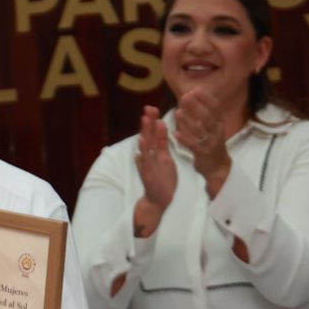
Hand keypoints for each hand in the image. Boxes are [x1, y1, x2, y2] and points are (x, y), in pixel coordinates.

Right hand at [132, 105, 175, 239]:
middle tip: (149, 107)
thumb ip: (162, 145)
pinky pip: (145, 160)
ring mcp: (148, 164)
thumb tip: (160, 128)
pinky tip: (141, 140)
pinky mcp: (147, 173)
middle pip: (148, 135)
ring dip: (145, 132)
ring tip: (145, 118)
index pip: (154, 133)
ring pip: (146, 145)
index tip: (153, 107)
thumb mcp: (166, 159)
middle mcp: (150, 156)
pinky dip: (143, 150)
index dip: (153, 121)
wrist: (158, 201)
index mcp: (156, 153)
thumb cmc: (163, 180)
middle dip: (149, 122)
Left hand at [173, 86, 231, 194]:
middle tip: (185, 96)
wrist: (217, 167)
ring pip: (200, 130)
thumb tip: (192, 95)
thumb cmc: (211, 143)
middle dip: (196, 106)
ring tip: (177, 113)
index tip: (195, 89)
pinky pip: (194, 145)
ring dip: (188, 121)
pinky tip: (176, 133)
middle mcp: (217, 132)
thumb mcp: (212, 127)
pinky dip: (185, 139)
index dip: (206, 98)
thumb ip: (204, 113)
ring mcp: (211, 143)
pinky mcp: (204, 154)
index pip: (215, 107)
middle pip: (207, 117)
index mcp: (220, 123)